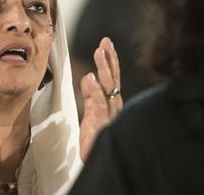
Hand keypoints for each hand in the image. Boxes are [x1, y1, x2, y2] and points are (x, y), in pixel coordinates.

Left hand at [79, 37, 122, 161]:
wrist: (95, 163)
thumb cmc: (94, 142)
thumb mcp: (91, 115)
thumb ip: (91, 96)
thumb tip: (88, 76)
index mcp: (111, 104)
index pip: (112, 78)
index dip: (109, 60)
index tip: (105, 43)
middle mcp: (114, 108)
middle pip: (113, 80)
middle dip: (109, 59)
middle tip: (104, 42)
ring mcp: (110, 117)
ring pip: (109, 89)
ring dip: (104, 69)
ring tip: (99, 52)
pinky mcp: (102, 128)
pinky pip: (100, 107)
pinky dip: (96, 93)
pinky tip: (92, 79)